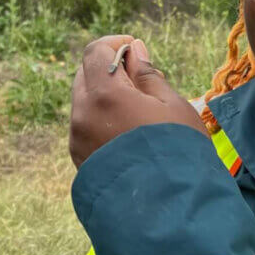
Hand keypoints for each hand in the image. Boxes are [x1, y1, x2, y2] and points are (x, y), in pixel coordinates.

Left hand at [69, 35, 207, 168]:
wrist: (168, 209)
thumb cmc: (178, 149)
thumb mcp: (171, 104)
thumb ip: (147, 74)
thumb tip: (133, 49)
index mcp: (104, 95)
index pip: (94, 51)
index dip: (116, 44)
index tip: (138, 52)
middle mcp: (82, 115)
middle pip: (84, 75)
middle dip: (109, 69)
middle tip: (142, 83)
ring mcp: (77, 140)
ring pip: (84, 102)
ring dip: (105, 96)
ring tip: (139, 113)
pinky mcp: (80, 160)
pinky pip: (85, 126)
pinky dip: (102, 119)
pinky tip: (129, 134)